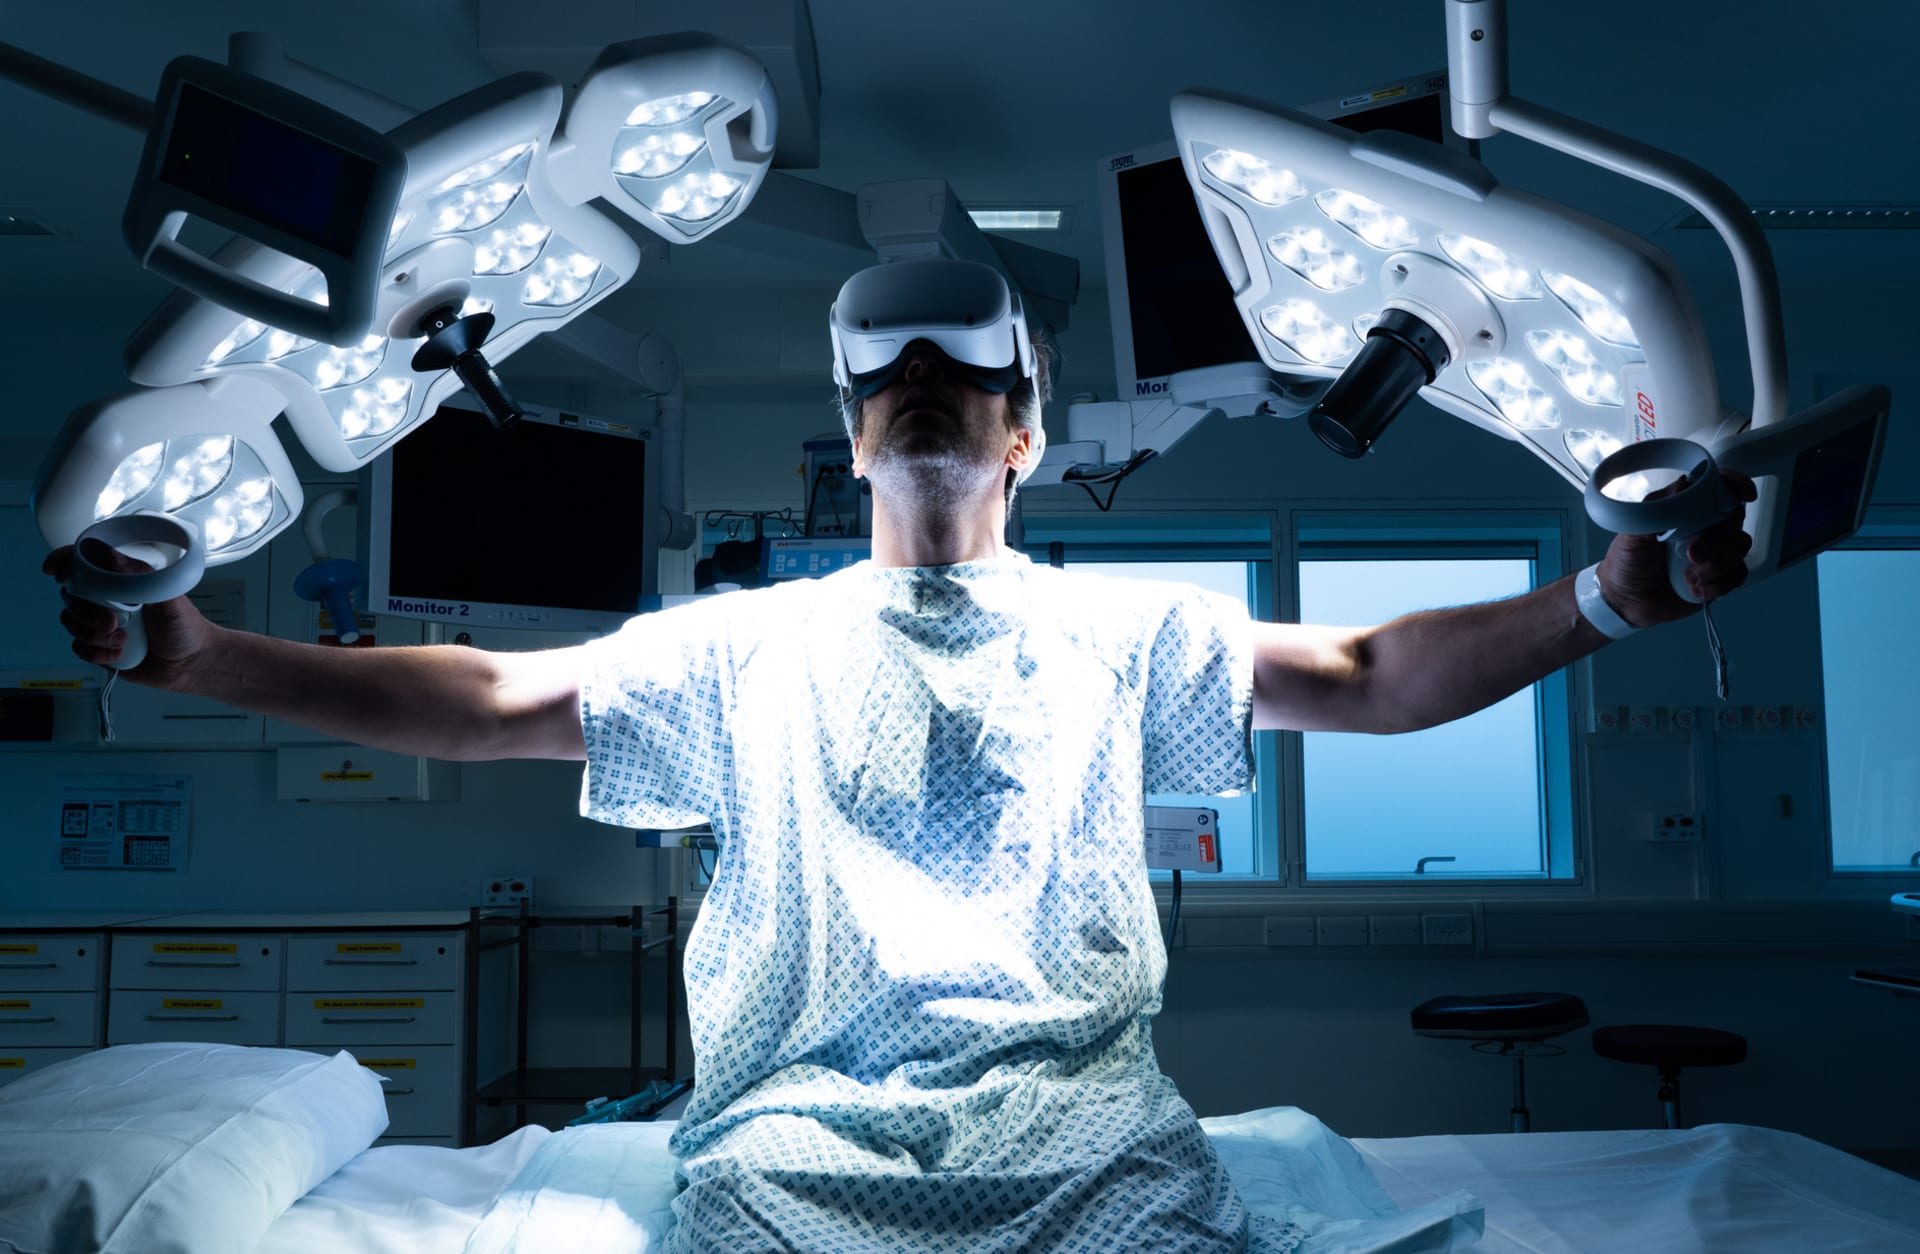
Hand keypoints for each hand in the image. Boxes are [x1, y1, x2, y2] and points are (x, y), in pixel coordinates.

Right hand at [42, 541, 215, 685]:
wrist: (191, 662)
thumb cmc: (184, 625)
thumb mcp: (169, 597)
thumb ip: (141, 577)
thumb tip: (111, 556)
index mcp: (120, 582)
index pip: (84, 565)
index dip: (64, 562)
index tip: (54, 570)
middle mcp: (105, 601)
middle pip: (71, 597)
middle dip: (86, 611)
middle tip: (114, 622)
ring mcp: (99, 625)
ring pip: (71, 623)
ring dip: (93, 634)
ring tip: (123, 640)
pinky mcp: (99, 649)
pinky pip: (79, 649)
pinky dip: (97, 653)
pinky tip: (120, 654)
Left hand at [1596, 470, 1756, 628]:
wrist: (1625, 603)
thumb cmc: (1626, 564)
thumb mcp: (1634, 533)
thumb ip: (1659, 509)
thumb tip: (1682, 484)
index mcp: (1683, 511)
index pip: (1716, 488)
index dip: (1734, 485)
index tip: (1744, 493)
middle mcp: (1702, 528)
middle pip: (1733, 519)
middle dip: (1716, 539)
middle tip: (1692, 554)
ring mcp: (1713, 552)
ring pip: (1740, 546)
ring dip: (1717, 564)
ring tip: (1689, 577)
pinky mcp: (1718, 577)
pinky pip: (1738, 573)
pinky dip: (1719, 584)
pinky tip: (1695, 589)